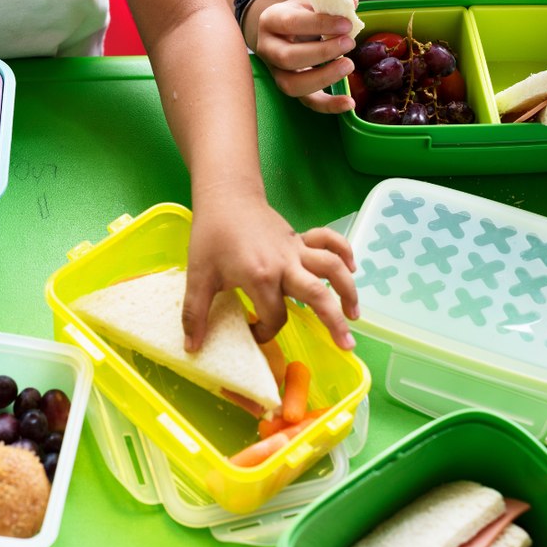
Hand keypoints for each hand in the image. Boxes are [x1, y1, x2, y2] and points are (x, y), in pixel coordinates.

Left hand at [181, 193, 358, 352]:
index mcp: (260, 276)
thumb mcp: (198, 275)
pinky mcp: (300, 238)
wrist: (226, 197)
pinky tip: (352, 268)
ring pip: (332, 268)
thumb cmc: (211, 235)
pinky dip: (344, 252)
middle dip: (334, 322)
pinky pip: (329, 242)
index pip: (274, 316)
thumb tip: (192, 349)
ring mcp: (296, 249)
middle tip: (347, 346)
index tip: (254, 333)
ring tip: (354, 316)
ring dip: (348, 290)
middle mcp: (285, 264)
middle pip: (318, 295)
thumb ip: (195, 313)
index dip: (266, 332)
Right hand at [254, 0, 359, 113]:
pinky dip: (328, 105)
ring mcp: (276, 72)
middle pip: (288, 58)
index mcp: (271, 21)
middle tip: (349, 43)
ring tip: (348, 65)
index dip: (320, 24)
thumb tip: (351, 2)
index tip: (346, 24)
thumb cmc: (297, 15)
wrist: (279, 31)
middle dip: (322, 52)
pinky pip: (306, 102)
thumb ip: (328, 1)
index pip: (291, 23)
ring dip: (323, 77)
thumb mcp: (307, 2)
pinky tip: (349, 103)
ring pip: (292, 85)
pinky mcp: (289, 87)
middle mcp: (267, 49)